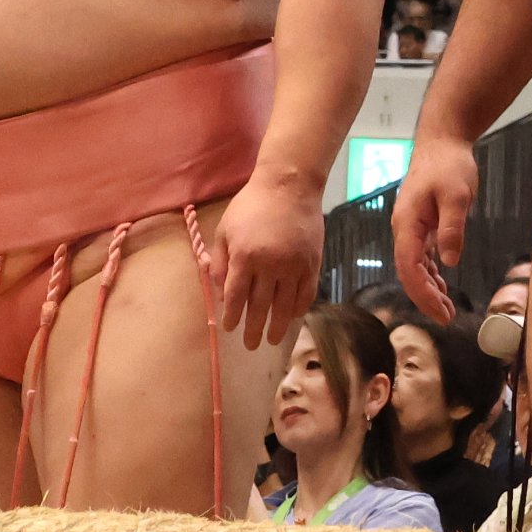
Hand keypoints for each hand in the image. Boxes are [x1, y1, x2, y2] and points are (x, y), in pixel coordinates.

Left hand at [212, 173, 319, 352]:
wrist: (289, 185)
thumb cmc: (251, 205)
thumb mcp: (225, 229)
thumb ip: (220, 261)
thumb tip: (220, 291)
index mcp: (245, 257)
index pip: (236, 296)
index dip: (233, 316)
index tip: (230, 328)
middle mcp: (270, 265)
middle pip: (260, 306)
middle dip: (254, 328)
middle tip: (251, 346)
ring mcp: (294, 265)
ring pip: (285, 305)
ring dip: (279, 325)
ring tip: (272, 339)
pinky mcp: (312, 263)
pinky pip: (306, 293)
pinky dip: (300, 308)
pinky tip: (294, 317)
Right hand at [388, 136, 480, 319]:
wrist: (442, 142)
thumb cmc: (448, 164)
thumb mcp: (456, 195)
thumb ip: (452, 228)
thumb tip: (449, 262)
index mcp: (407, 224)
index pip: (409, 268)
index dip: (422, 294)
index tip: (440, 312)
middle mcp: (404, 229)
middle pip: (410, 272)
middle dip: (426, 298)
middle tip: (447, 318)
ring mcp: (412, 227)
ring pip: (416, 266)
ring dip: (430, 288)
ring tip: (447, 309)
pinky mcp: (422, 224)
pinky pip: (423, 255)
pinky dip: (432, 273)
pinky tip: (442, 285)